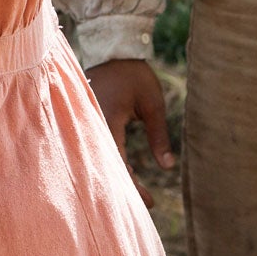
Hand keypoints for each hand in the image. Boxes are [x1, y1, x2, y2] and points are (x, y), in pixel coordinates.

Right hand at [85, 59, 175, 206]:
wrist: (113, 51)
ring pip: (102, 157)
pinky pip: (98, 146)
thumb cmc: (135, 75)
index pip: (119, 162)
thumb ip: (159, 135)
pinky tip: (125, 170)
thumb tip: (168, 167)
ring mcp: (88, 121)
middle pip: (107, 165)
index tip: (150, 201)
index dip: (133, 185)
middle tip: (144, 204)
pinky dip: (111, 160)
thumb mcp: (153, 104)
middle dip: (125, 187)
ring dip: (118, 175)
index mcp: (108, 120)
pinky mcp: (89, 119)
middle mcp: (93, 124)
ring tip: (135, 193)